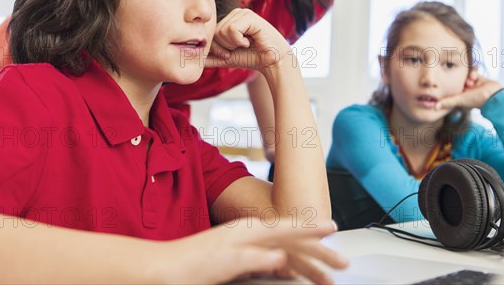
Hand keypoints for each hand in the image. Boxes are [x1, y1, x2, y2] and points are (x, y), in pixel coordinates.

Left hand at [162, 219, 347, 283]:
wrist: (163, 269)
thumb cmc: (190, 263)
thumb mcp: (225, 262)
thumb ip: (254, 258)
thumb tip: (282, 258)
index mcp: (250, 231)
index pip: (289, 229)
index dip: (313, 230)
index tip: (333, 229)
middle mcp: (251, 234)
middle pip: (293, 242)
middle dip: (318, 252)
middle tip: (340, 264)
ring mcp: (246, 244)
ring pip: (285, 252)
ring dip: (306, 262)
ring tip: (324, 274)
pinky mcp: (240, 257)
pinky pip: (273, 261)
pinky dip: (289, 267)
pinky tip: (294, 273)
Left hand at [205, 8, 292, 72]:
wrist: (272, 62)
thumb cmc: (252, 58)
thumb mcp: (226, 58)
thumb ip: (211, 58)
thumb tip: (194, 61)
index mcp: (230, 20)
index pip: (212, 33)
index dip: (218, 47)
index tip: (231, 52)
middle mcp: (236, 14)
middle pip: (215, 32)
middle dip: (225, 46)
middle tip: (239, 48)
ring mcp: (243, 13)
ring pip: (222, 31)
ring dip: (233, 44)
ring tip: (246, 44)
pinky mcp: (250, 17)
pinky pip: (232, 29)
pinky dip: (239, 41)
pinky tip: (250, 41)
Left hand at [437, 71, 503, 109]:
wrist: (494, 95)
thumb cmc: (477, 99)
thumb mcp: (460, 100)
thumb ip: (448, 102)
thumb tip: (435, 107)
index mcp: (460, 96)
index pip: (451, 89)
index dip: (449, 86)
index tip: (446, 83)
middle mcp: (466, 90)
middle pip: (458, 82)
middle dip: (460, 81)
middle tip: (465, 84)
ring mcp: (472, 84)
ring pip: (465, 76)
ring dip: (467, 78)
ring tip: (471, 82)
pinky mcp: (479, 78)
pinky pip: (472, 72)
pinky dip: (473, 73)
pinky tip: (475, 77)